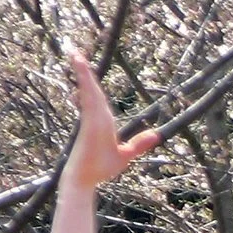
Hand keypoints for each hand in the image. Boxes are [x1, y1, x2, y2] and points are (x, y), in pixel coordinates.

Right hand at [61, 54, 158, 192]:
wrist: (85, 180)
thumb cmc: (100, 168)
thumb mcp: (125, 155)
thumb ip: (138, 144)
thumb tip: (156, 135)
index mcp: (103, 121)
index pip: (98, 96)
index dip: (93, 81)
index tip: (86, 65)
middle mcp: (96, 117)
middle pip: (92, 90)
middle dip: (85, 71)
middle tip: (75, 52)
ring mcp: (92, 120)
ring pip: (89, 92)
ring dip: (83, 74)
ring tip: (76, 55)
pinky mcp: (89, 125)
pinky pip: (88, 103)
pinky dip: (86, 89)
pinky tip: (83, 76)